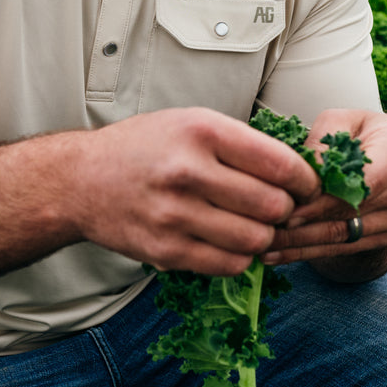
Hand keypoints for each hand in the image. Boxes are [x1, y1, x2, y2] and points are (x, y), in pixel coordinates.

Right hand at [70, 107, 320, 276]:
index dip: (305, 180)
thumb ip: (239, 143)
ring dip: (262, 236)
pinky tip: (227, 240)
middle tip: (276, 207)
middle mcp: (187, 171)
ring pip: (255, 240)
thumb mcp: (188, 122)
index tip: (304, 185)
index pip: (280, 164)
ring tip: (250, 224)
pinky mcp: (165, 250)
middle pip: (273, 206)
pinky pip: (228, 264)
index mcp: (200, 131)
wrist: (81, 180)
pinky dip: (238, 256)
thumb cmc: (140, 147)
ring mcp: (174, 214)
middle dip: (284, 210)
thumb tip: (295, 172)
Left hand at [261, 110, 386, 273]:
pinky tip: (278, 255)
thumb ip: (320, 144)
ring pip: (342, 236)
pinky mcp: (386, 236)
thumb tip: (299, 176)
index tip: (290, 213)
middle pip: (349, 214)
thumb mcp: (338, 122)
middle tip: (263, 233)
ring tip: (264, 248)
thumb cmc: (358, 132)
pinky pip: (342, 247)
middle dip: (303, 228)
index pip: (362, 184)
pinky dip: (308, 252)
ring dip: (300, 245)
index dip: (324, 202)